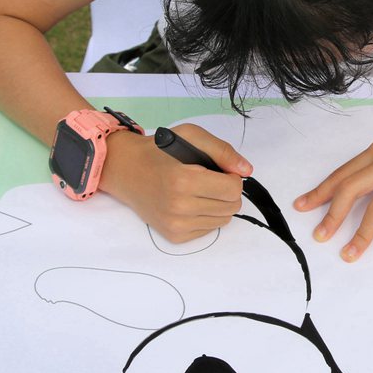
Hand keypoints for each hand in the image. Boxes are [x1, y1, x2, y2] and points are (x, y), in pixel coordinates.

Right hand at [101, 123, 250, 242]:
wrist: (126, 171)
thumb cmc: (159, 151)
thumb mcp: (190, 136)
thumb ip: (222, 151)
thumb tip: (246, 170)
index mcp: (184, 180)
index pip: (233, 188)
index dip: (232, 177)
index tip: (220, 170)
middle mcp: (180, 206)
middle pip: (232, 206)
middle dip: (227, 191)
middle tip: (210, 180)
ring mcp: (176, 224)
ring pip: (223, 220)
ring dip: (218, 204)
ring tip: (200, 191)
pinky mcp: (174, 236)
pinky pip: (209, 229)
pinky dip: (206, 216)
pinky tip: (191, 203)